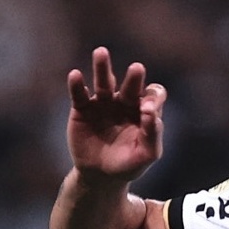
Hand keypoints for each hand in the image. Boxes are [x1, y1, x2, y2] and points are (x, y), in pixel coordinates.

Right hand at [66, 47, 165, 182]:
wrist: (101, 176)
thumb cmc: (128, 165)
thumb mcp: (146, 154)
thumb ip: (153, 134)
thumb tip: (151, 113)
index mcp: (143, 111)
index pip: (152, 96)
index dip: (153, 98)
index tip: (147, 109)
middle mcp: (124, 102)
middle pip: (130, 85)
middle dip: (134, 78)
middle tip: (137, 69)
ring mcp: (103, 103)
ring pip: (103, 82)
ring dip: (102, 67)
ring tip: (101, 52)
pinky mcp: (82, 108)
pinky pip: (79, 93)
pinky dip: (77, 84)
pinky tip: (75, 75)